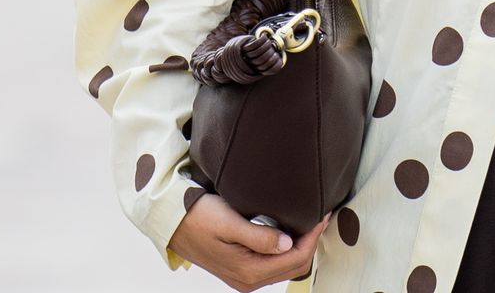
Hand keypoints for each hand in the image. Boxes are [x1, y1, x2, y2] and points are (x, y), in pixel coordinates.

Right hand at [169, 193, 331, 291]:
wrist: (172, 224)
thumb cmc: (198, 217)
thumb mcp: (229, 223)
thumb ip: (260, 236)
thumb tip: (288, 244)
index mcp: (248, 271)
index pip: (295, 259)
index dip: (312, 237)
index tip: (322, 214)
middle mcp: (248, 280)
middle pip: (295, 266)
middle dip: (311, 242)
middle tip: (321, 216)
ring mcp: (245, 278)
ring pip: (286, 267)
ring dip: (301, 247)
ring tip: (310, 222)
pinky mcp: (241, 270)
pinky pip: (274, 265)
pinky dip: (288, 251)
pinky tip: (291, 232)